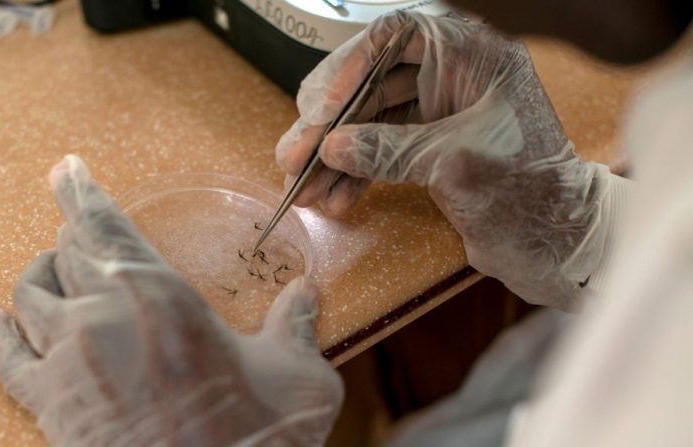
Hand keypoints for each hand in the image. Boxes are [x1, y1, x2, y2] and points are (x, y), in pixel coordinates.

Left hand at [0, 155, 342, 445]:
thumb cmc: (255, 437)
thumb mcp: (298, 377)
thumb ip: (295, 327)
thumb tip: (306, 294)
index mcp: (159, 296)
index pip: (104, 224)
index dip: (80, 190)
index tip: (66, 168)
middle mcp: (102, 317)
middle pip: (66, 255)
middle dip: (74, 237)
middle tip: (82, 231)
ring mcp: (68, 362)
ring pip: (30, 297)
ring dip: (38, 277)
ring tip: (48, 272)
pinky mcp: (50, 407)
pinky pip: (7, 359)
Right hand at [277, 11, 615, 309]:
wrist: (558, 242)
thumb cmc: (531, 193)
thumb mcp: (456, 164)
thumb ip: (391, 150)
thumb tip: (334, 146)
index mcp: (474, 55)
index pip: (396, 36)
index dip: (350, 66)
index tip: (322, 109)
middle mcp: (454, 75)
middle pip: (371, 81)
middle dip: (329, 122)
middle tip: (294, 155)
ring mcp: (439, 111)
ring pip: (369, 120)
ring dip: (333, 155)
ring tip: (303, 188)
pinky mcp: (430, 146)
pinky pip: (378, 150)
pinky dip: (354, 174)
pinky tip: (334, 199)